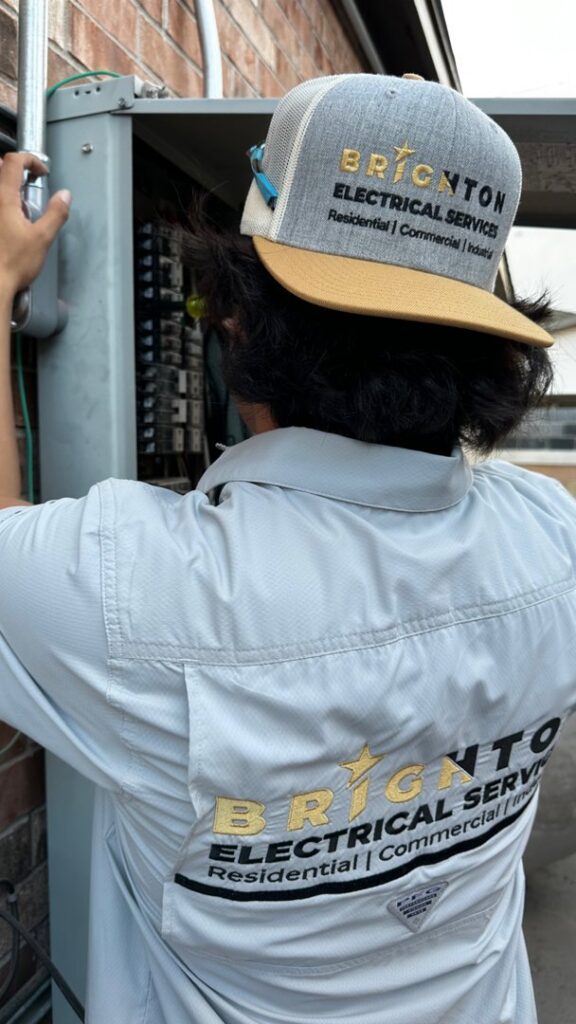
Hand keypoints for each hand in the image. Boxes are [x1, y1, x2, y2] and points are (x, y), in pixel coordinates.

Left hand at [0, 152, 70, 299]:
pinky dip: (5, 202)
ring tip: (21, 205)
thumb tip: (65, 195)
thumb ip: (55, 213)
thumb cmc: (13, 263)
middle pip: (0, 167)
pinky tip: (11, 220)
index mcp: (3, 198)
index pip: (13, 161)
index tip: (43, 174)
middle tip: (30, 182)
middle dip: (16, 168)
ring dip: (9, 186)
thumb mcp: (42, 238)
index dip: (31, 160)